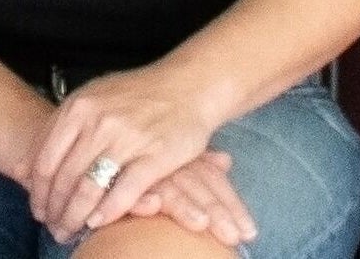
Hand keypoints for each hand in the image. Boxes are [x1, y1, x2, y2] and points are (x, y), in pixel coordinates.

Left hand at [23, 61, 229, 241]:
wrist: (188, 85)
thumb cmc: (137, 95)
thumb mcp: (91, 99)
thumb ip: (57, 130)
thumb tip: (19, 167)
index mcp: (79, 107)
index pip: (45, 160)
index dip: (37, 192)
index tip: (38, 210)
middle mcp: (99, 121)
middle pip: (63, 179)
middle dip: (54, 210)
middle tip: (53, 228)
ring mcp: (127, 138)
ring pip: (88, 189)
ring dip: (75, 217)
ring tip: (70, 231)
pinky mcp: (155, 156)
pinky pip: (124, 192)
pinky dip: (107, 212)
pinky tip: (97, 222)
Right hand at [120, 148, 255, 247]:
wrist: (110, 122)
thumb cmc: (148, 145)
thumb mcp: (176, 152)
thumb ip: (201, 162)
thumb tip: (225, 160)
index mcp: (182, 158)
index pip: (212, 180)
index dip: (232, 205)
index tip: (250, 231)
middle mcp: (166, 163)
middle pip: (196, 185)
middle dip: (218, 211)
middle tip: (234, 236)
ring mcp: (143, 170)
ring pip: (169, 189)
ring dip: (184, 207)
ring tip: (202, 224)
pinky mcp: (118, 179)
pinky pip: (129, 187)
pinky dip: (140, 198)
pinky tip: (153, 205)